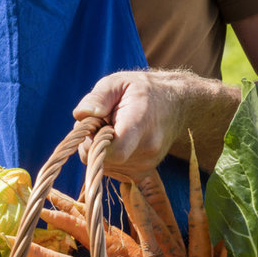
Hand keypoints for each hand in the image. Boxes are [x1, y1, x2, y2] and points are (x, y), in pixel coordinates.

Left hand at [73, 68, 239, 174]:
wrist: (176, 105)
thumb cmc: (142, 91)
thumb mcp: (118, 82)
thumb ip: (98, 97)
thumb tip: (81, 115)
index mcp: (140, 125)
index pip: (112, 152)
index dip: (93, 142)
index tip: (94, 125)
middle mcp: (146, 150)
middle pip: (103, 161)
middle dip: (93, 143)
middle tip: (103, 122)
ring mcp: (146, 165)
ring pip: (105, 167)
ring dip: (101, 150)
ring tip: (114, 129)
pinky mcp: (143, 174)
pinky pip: (114, 172)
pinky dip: (110, 158)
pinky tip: (119, 141)